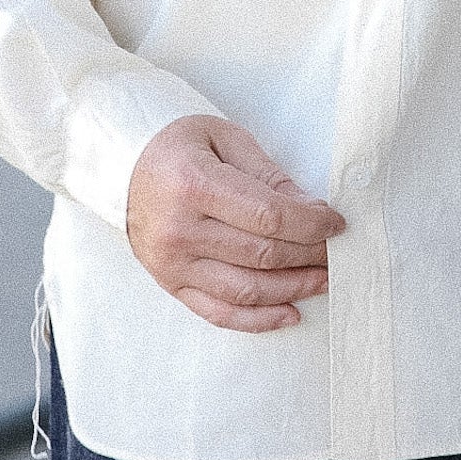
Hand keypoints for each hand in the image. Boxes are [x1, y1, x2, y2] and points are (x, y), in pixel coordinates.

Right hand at [126, 115, 344, 332]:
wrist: (124, 169)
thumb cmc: (179, 147)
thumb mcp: (224, 139)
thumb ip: (266, 173)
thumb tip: (309, 208)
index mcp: (194, 184)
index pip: (267, 215)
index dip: (310, 224)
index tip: (335, 223)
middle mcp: (181, 230)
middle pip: (261, 254)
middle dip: (308, 254)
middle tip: (336, 250)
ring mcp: (173, 264)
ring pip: (245, 290)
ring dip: (292, 289)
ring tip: (322, 280)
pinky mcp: (171, 284)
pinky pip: (219, 312)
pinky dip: (258, 320)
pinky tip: (290, 312)